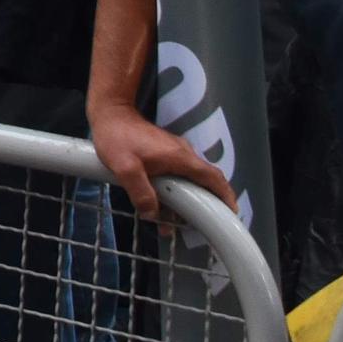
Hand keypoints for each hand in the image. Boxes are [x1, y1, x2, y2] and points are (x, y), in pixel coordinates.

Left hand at [88, 101, 232, 226]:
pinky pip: (178, 175)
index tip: (232, 213)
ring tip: (172, 223)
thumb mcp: (125, 168)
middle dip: (203, 206)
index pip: (213, 178)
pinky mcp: (166, 153)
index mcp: (181, 157)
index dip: (226, 196)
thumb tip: (153, 215)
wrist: (110, 113)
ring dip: (185, 201)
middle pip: (204, 182)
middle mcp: (184, 154)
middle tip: (197, 227)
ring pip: (189, 181)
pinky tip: (160, 205)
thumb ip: (140, 192)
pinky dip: (175, 192)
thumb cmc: (116, 137)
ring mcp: (175, 152)